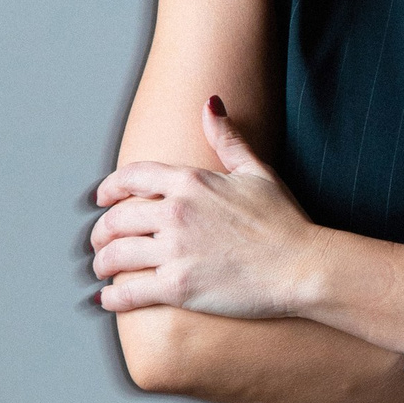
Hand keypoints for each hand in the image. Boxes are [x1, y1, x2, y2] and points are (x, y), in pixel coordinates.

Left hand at [91, 98, 319, 317]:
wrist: (303, 266)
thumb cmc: (285, 222)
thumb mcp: (257, 171)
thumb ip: (228, 138)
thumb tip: (210, 104)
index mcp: (190, 182)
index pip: (131, 178)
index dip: (109, 188)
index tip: (102, 198)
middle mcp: (175, 213)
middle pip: (117, 219)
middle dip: (102, 231)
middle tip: (100, 241)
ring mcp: (174, 251)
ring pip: (116, 255)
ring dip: (103, 263)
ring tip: (103, 268)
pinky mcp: (178, 288)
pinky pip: (129, 291)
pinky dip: (113, 296)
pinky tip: (107, 298)